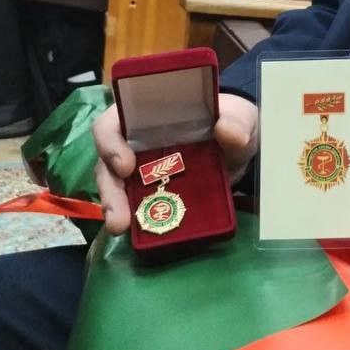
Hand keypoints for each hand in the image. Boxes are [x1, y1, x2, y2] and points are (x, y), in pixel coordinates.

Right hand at [93, 92, 258, 233]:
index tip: (125, 165)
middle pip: (107, 160)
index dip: (110, 142)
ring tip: (120, 226)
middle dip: (109, 188)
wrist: (241, 148)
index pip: (113, 122)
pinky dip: (132, 219)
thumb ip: (237, 122)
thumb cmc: (230, 121)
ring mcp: (140, 168)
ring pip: (114, 185)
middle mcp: (136, 140)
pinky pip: (132, 205)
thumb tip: (228, 130)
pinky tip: (133, 234)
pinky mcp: (149, 192)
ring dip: (114, 207)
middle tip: (118, 213)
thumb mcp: (240, 117)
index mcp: (149, 115)